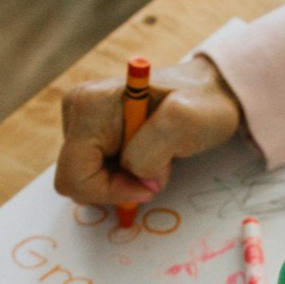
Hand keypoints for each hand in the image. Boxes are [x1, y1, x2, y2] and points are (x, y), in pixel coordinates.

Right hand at [56, 56, 242, 204]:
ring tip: (154, 155)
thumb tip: (135, 180)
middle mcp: (76, 107)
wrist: (208, 92)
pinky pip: (93, 171)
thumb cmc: (202, 104)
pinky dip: (120, 174)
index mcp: (90, 104)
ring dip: (122, 179)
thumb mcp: (186, 123)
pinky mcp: (87, 130)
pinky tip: (143, 154)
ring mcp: (78, 118)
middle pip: (75, 179)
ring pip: (85, 178)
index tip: (150, 183)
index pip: (75, 175)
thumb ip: (151, 152)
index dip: (111, 191)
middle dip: (117, 185)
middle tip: (155, 168)